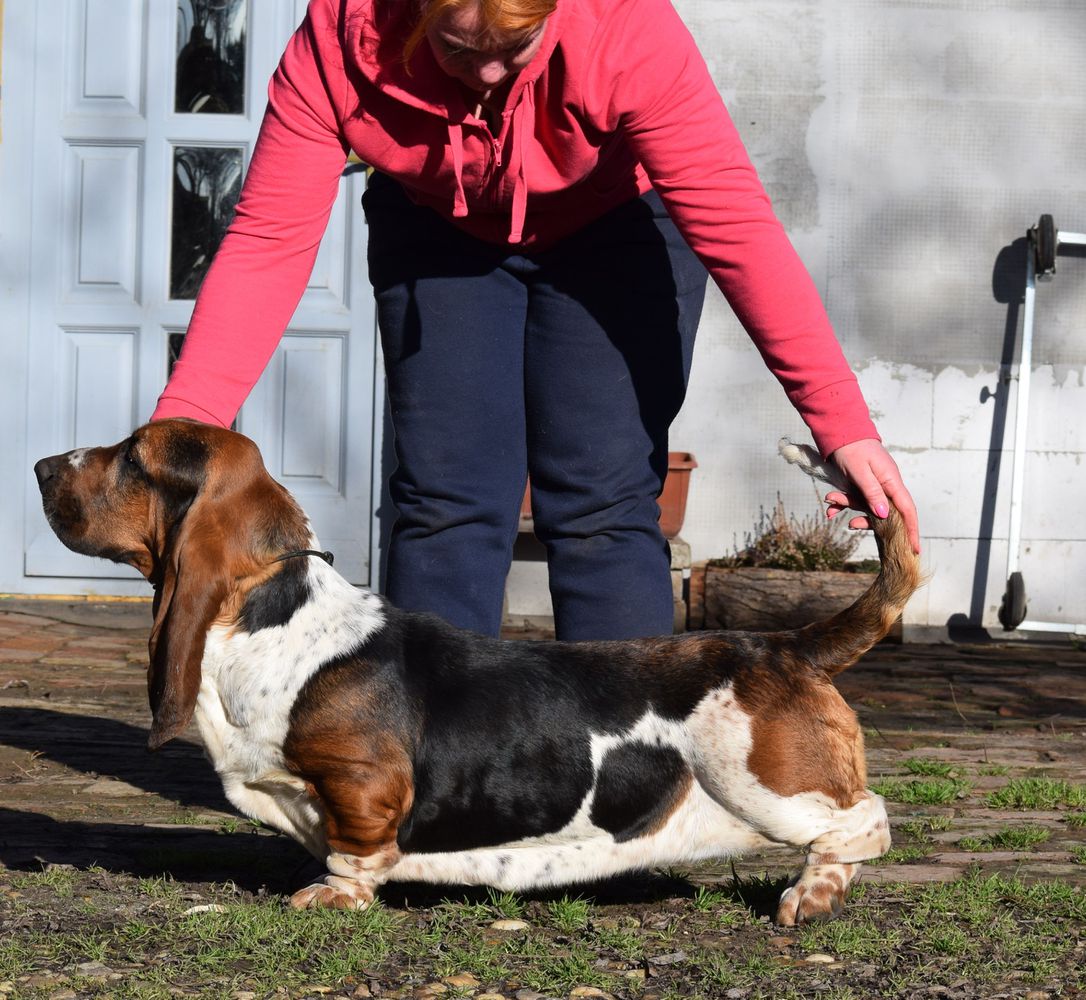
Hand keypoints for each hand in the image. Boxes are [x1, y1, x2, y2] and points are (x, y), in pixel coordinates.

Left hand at [825, 438, 919, 553]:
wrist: (841, 431)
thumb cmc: (852, 449)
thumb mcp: (860, 472)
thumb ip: (872, 493)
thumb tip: (884, 515)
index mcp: (892, 481)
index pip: (907, 510)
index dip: (912, 530)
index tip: (914, 549)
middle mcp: (887, 485)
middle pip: (886, 512)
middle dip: (868, 521)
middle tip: (852, 527)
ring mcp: (876, 485)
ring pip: (867, 506)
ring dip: (849, 508)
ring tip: (831, 508)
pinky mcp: (864, 484)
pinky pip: (857, 500)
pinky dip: (843, 505)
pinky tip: (829, 509)